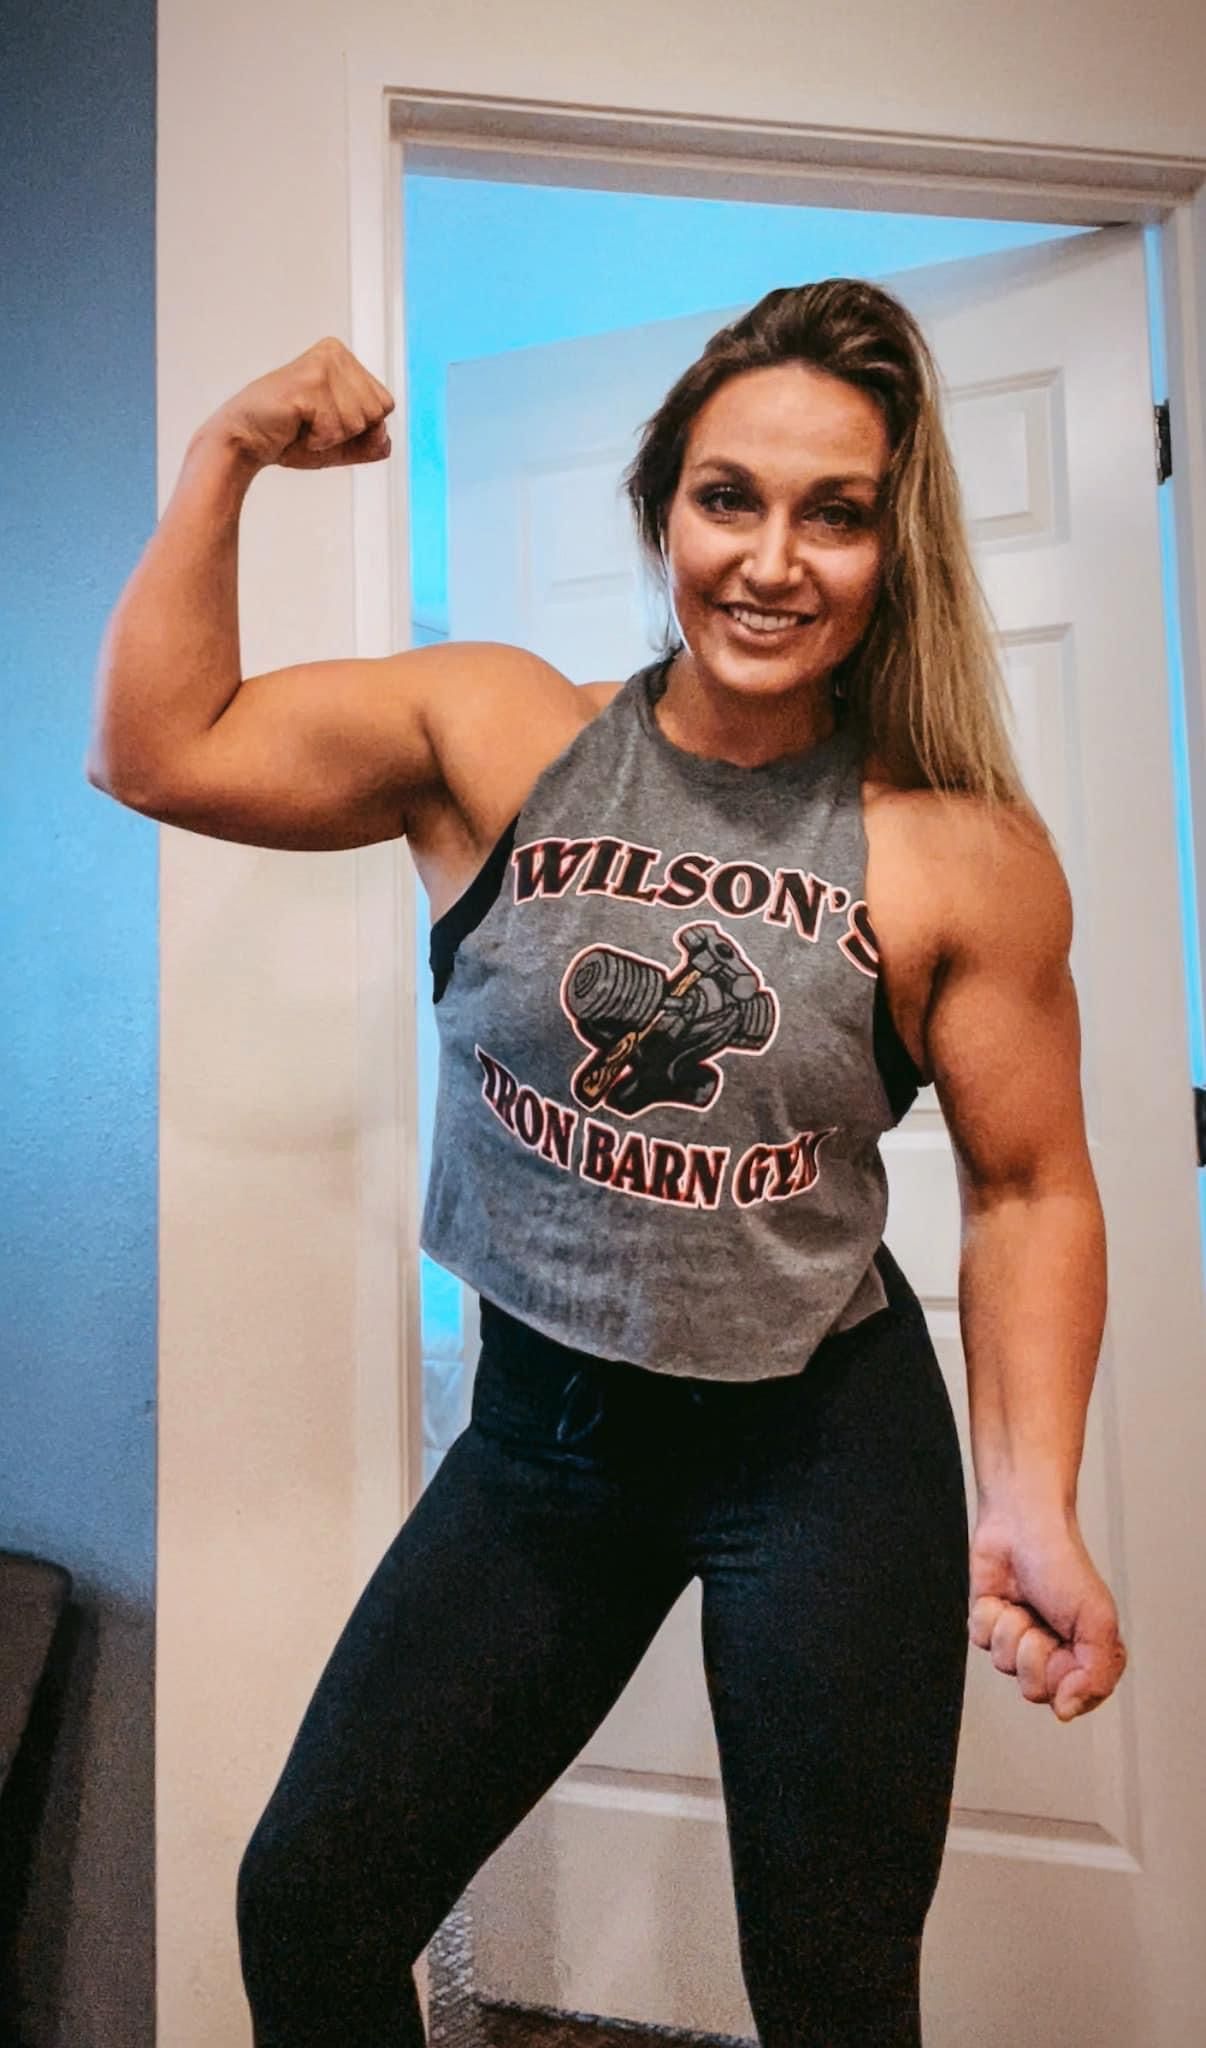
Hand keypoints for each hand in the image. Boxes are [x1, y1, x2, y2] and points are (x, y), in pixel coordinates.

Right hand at [204, 336, 394, 471]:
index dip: (361, 428)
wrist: (247, 442)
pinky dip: (318, 440)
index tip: (327, 422)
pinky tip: (296, 426)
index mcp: (345, 359)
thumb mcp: (341, 443)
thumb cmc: (290, 437)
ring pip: (359, 421)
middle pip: (377, 412)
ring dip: (331, 437)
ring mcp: (322, 365)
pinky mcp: (308, 382)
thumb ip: (371, 443)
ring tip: (304, 425)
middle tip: (314, 424)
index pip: (385, 404)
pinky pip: (336, 429)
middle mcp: (335, 353)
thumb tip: (385, 438)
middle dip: (348, 433)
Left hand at [968, 1505, 1127, 1721]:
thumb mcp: (1096, 1620)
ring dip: (1011, 1630)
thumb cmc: (1062, 1563)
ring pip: (1004, 1665)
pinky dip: (988, 1616)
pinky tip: (1002, 1596)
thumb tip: (1067, 1711)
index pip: (1072, 1700)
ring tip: (1023, 1604)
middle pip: (1034, 1689)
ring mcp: (1018, 1640)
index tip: (1068, 1649)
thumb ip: (1095, 1674)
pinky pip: (980, 1641)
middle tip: (1041, 1623)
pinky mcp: (989, 1625)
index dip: (1064, 1677)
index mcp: (1085, 1656)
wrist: (1021, 1524)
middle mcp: (1052, 1653)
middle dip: (1034, 1653)